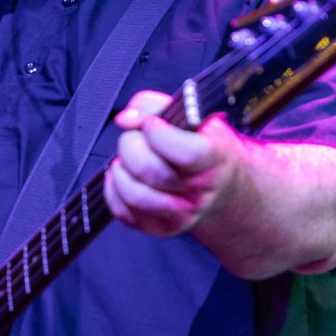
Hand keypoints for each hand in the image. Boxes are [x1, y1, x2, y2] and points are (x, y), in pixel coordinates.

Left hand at [104, 90, 245, 237]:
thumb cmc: (201, 144)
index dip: (158, 134)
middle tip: (135, 137)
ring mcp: (182, 215)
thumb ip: (152, 106)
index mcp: (215, 159)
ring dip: (121, 169)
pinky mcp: (162, 229)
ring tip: (128, 158)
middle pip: (149, 171)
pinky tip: (125, 175)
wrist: (220, 186)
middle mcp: (200, 191)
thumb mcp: (189, 114)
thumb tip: (125, 120)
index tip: (152, 123)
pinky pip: (123, 211)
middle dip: (131, 145)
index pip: (184, 153)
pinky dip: (114, 189)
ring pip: (134, 195)